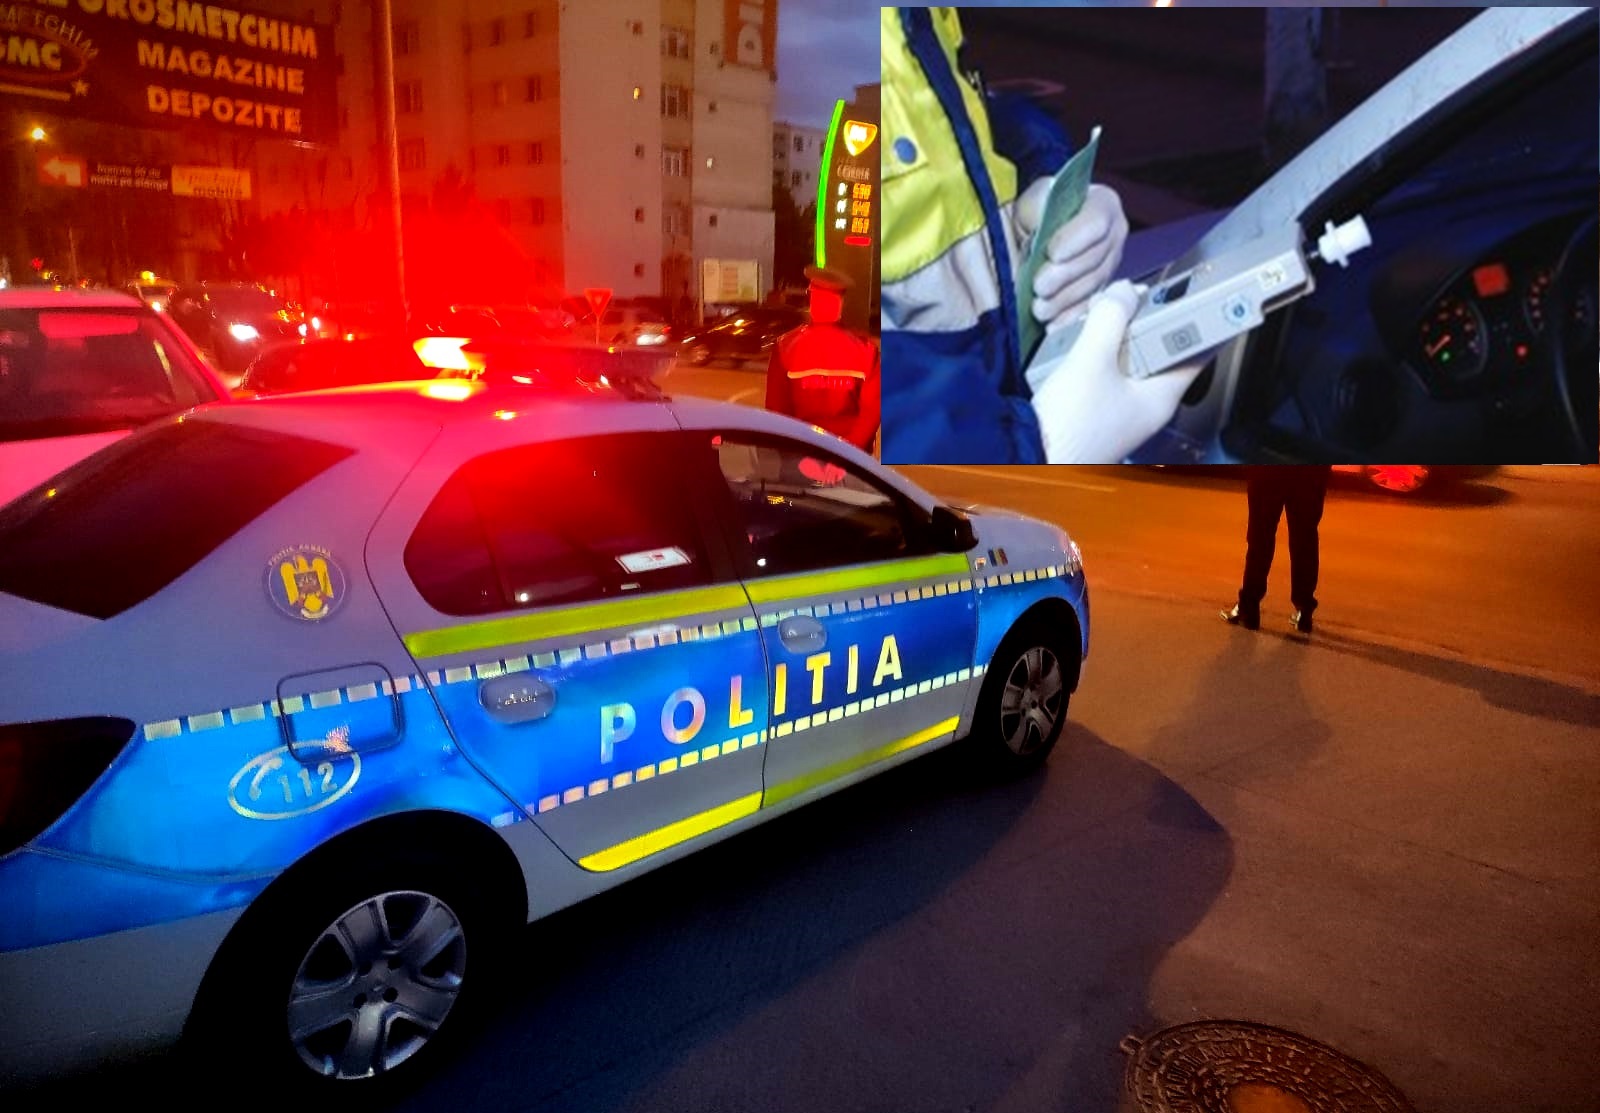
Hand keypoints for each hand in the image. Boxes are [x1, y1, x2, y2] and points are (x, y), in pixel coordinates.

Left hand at [1029, 184, 1128, 329]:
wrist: (1039, 228)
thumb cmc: (1037, 212)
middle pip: (1095, 258)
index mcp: (1103, 204)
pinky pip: (1091, 306)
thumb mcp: (1034, 202)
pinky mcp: (1102, 288)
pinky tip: (1052, 325)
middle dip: (1065, 276)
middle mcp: (1115, 233)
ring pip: (1092, 285)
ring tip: (1040, 308)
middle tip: (1040, 286)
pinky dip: (1069, 317)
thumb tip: (1037, 230)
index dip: (1074, 240)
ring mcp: (1111, 263)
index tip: (1051, 253)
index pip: (1095, 222)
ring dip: (1064, 300)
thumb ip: (1038, 210)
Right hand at [1029, 281, 1202, 463]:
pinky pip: (1105, 373)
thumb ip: (1110, 319)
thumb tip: (1123, 291)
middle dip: (1144, 320)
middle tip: (1129, 296)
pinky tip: (1079, 339)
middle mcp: (1144, 407)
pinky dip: (1097, 352)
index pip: (1195, 353)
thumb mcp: (1092, 360)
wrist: (1026, 459)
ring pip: (1128, 361)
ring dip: (1116, 335)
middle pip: (1158, 352)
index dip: (1195, 320)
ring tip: (1100, 312)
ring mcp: (1119, 411)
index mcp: (1160, 398)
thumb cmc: (1069, 423)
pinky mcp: (1094, 412)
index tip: (1188, 292)